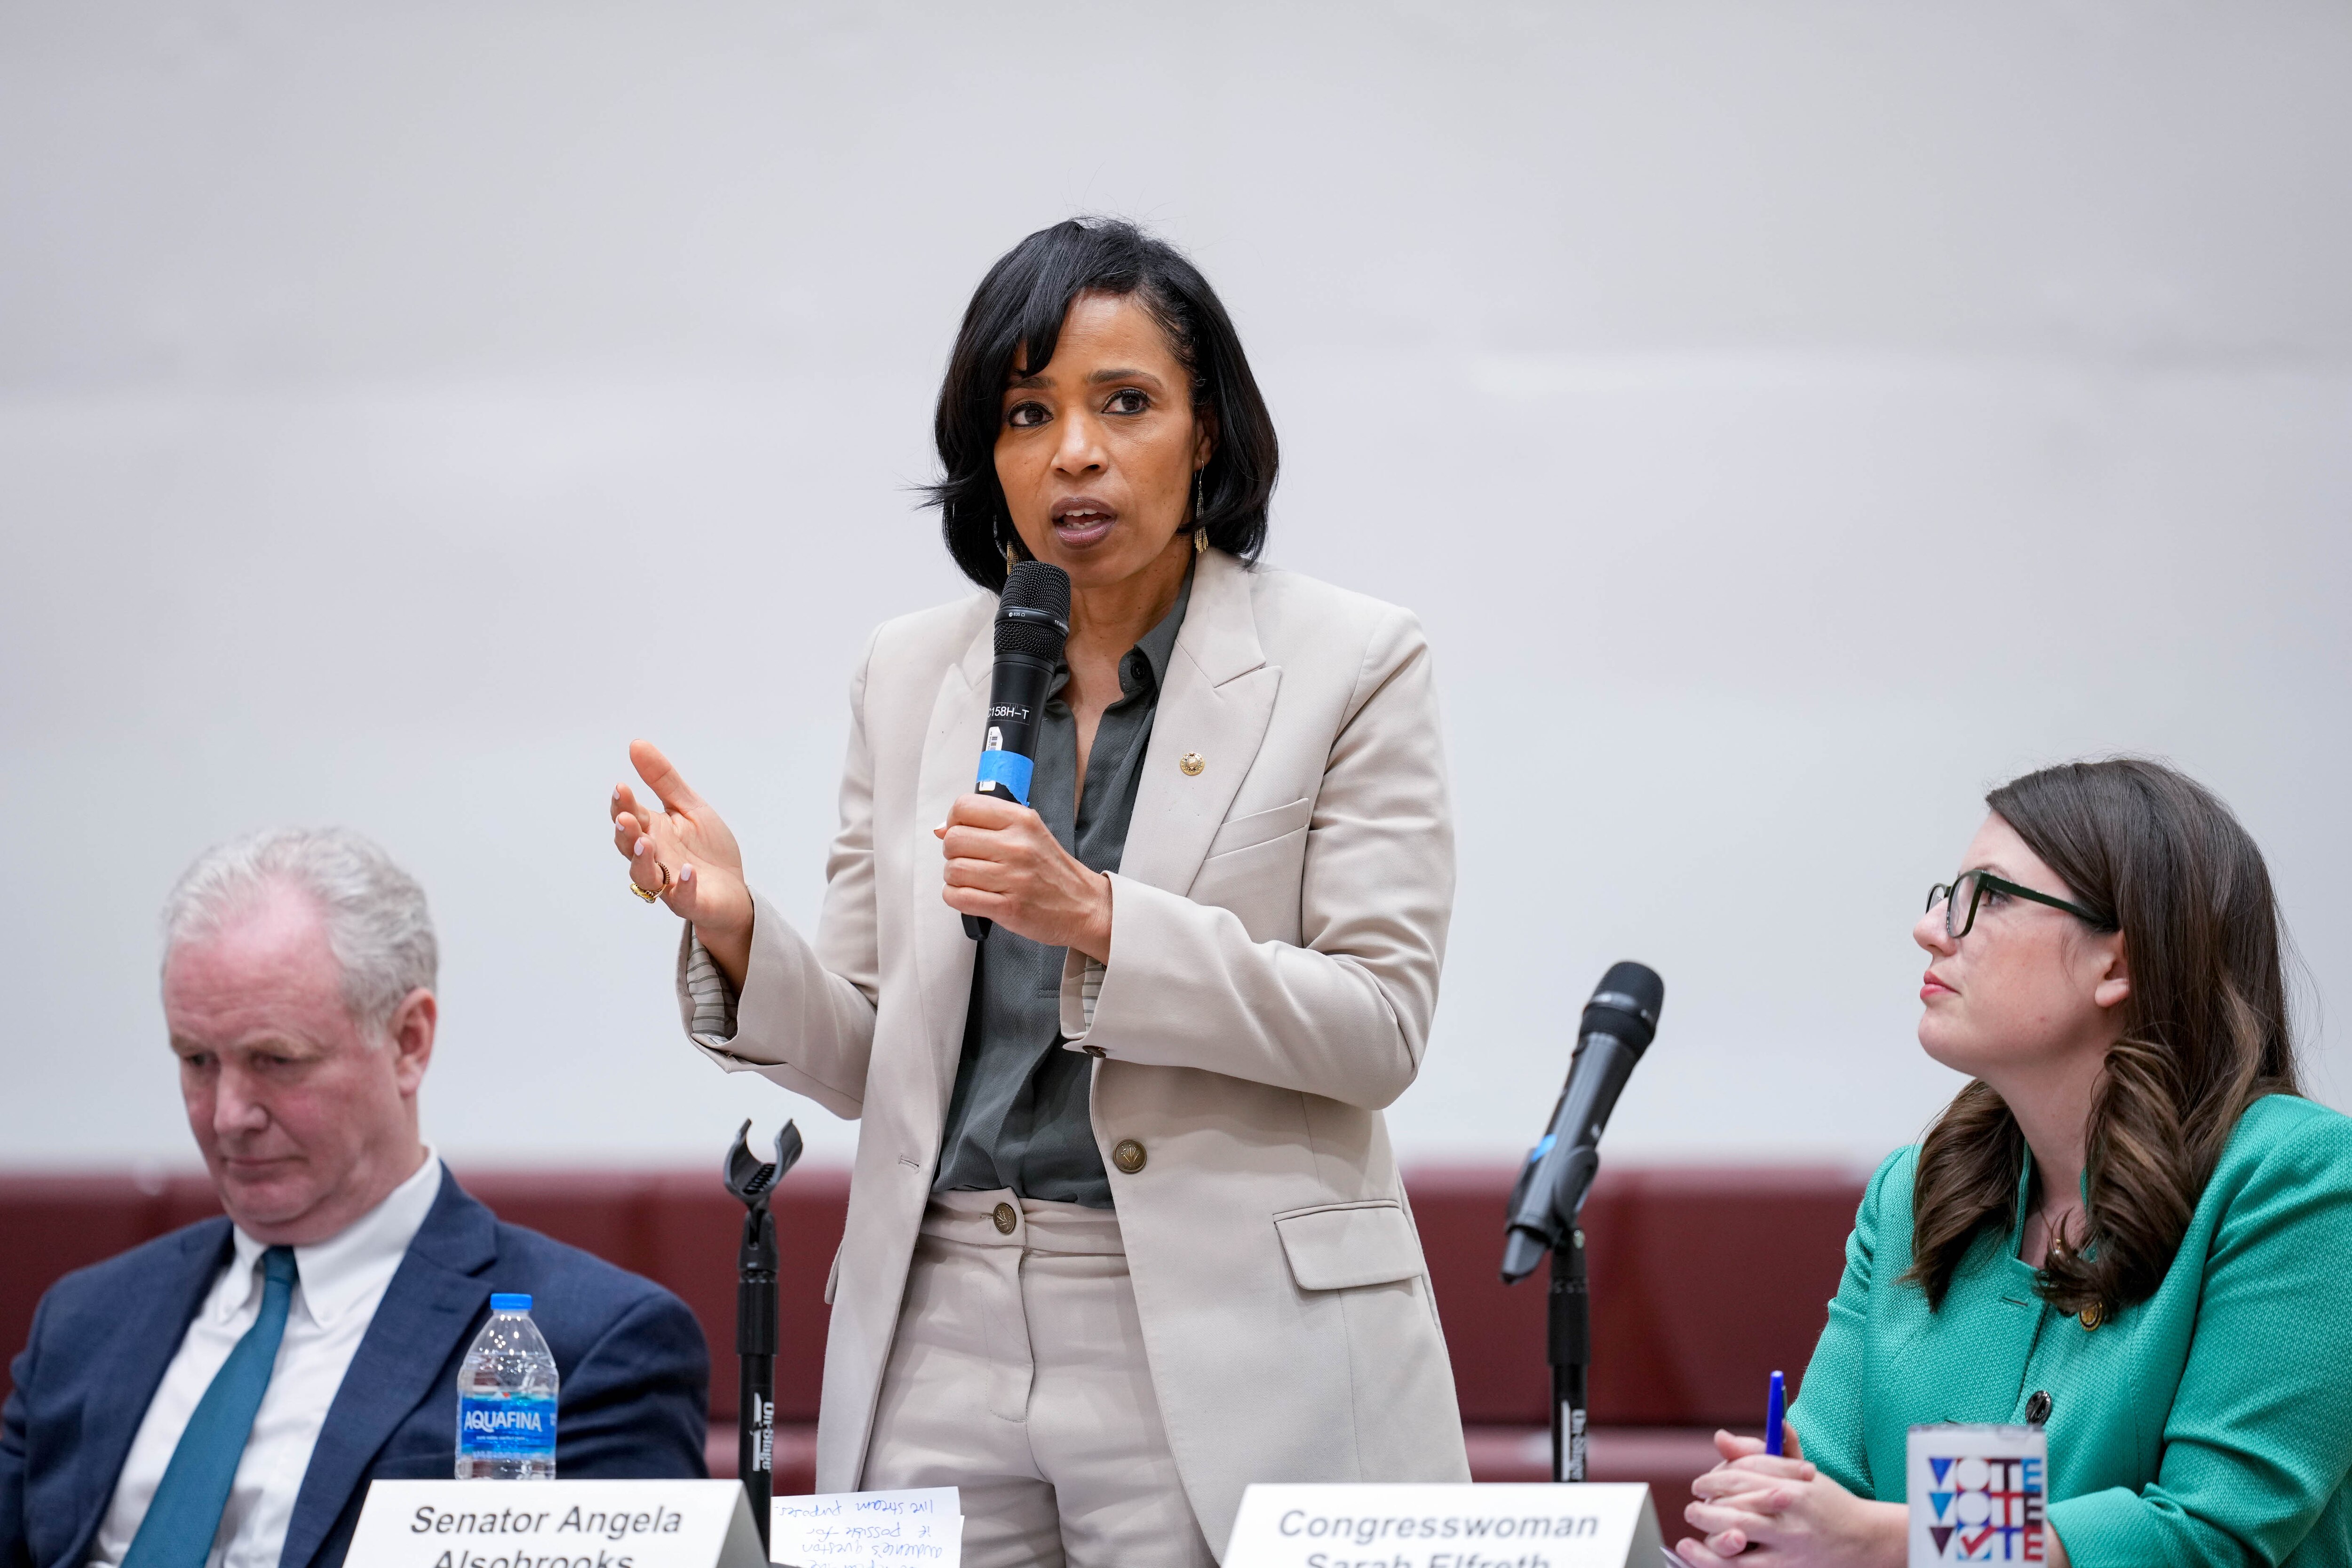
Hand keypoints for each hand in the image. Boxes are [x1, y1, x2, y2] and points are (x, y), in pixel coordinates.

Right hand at [611, 740, 754, 985]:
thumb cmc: (707, 850)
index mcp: (653, 832)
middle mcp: (655, 858)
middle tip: (625, 818)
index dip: (622, 804)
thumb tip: (636, 744)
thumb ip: (664, 781)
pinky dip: (683, 886)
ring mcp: (669, 884)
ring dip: (642, 860)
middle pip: (629, 847)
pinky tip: (686, 872)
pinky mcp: (691, 902)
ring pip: (645, 876)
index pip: (630, 816)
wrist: (732, 891)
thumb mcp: (689, 807)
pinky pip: (683, 897)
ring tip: (645, 843)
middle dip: (625, 833)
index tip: (621, 788)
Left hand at [936, 793, 1112, 958]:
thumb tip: (942, 829)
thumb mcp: (1028, 834)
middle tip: (969, 860)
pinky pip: (958, 898)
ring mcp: (1013, 877)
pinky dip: (957, 898)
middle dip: (953, 853)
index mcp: (1022, 820)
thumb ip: (988, 826)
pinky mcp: (1008, 907)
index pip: (964, 807)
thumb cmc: (1052, 871)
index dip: (954, 821)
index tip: (962, 832)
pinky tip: (972, 896)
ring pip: (952, 871)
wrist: (1083, 906)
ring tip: (975, 880)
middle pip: (953, 840)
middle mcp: (1017, 845)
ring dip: (955, 878)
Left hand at [1671, 1425, 1903, 1567]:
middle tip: (1693, 1507)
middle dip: (1706, 1507)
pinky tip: (1698, 1557)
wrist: (1865, 1541)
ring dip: (1707, 1536)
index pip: (1743, 1475)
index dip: (1715, 1478)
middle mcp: (1789, 1516)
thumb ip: (1760, 1453)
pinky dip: (1717, 1564)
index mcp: (1792, 1486)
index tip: (1700, 1485)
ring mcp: (1788, 1547)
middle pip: (1735, 1507)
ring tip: (1690, 1533)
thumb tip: (1720, 1437)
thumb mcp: (1800, 1472)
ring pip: (1736, 1540)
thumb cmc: (1826, 1502)